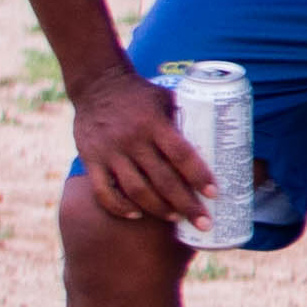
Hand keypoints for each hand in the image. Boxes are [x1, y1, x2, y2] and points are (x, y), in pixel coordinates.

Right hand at [68, 68, 209, 224]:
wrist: (97, 84)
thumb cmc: (140, 93)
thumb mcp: (166, 98)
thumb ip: (184, 120)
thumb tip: (216, 140)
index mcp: (154, 123)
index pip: (181, 155)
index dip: (198, 176)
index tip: (214, 194)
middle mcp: (132, 140)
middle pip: (162, 180)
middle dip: (185, 204)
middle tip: (204, 222)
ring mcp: (109, 152)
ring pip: (135, 189)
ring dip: (157, 208)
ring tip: (175, 218)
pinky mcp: (90, 160)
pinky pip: (103, 190)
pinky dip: (119, 206)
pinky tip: (136, 214)